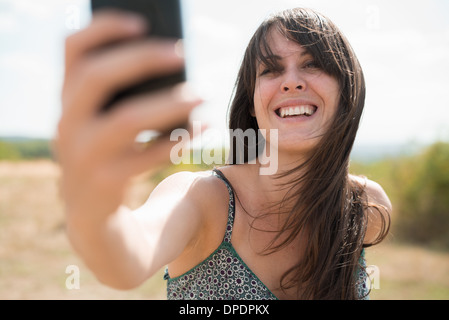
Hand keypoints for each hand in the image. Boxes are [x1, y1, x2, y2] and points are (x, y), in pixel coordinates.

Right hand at [55, 10, 201, 217]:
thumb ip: (124, 97)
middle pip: (95, 78)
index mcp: (68, 101)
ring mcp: (82, 156)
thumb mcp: (105, 125)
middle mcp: (67, 124)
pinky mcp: (104, 183)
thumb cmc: (108, 158)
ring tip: (201, 95)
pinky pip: (145, 158)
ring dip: (168, 104)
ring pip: (126, 120)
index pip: (72, 50)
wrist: (92, 218)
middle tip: (181, 52)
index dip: (103, 29)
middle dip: (141, 59)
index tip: (142, 22)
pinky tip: (199, 131)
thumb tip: (171, 65)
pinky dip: (175, 142)